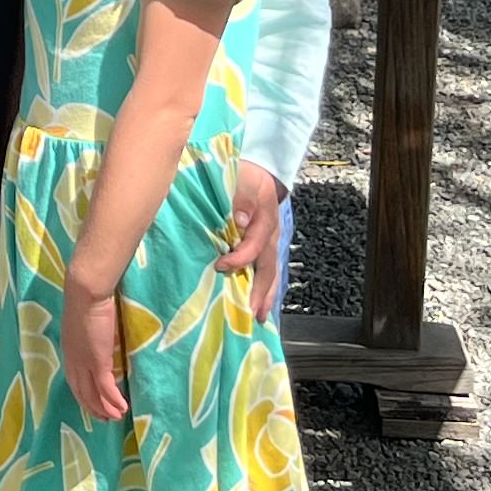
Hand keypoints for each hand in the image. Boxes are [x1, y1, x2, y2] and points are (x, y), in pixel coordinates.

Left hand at [60, 275, 130, 423]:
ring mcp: (84, 362)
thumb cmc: (87, 300)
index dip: (84, 395)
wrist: (85, 293)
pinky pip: (106, 388)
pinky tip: (122, 408)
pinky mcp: (98, 361)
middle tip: (105, 418)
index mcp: (69, 351)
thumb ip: (89, 334)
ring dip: (105, 408)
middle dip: (93, 407)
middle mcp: (73, 361)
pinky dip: (113, 400)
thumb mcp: (85, 322)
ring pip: (93, 393)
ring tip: (116, 417)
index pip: (75, 380)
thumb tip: (97, 339)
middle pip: (82, 392)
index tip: (93, 405)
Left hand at [223, 161, 285, 318]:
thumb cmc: (247, 177)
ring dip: (264, 295)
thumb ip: (242, 198)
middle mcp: (269, 238)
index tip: (220, 266)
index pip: (254, 246)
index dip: (239, 259)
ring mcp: (268, 244)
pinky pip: (264, 271)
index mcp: (265, 222)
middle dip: (261, 292)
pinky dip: (262, 289)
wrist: (259, 173)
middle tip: (253, 314)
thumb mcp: (244, 180)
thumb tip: (239, 220)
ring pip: (269, 274)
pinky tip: (256, 304)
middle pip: (268, 269)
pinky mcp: (262, 248)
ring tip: (259, 317)